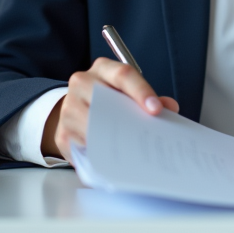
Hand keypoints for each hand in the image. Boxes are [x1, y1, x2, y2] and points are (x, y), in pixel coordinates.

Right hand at [42, 57, 178, 162]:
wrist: (75, 109)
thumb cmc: (108, 100)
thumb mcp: (127, 91)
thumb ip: (149, 98)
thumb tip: (170, 108)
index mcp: (103, 70)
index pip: (123, 74)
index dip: (141, 91)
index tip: (156, 109)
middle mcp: (82, 84)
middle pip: (104, 99)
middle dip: (128, 118)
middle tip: (147, 134)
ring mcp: (69, 109)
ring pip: (93, 126)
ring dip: (114, 140)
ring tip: (136, 150)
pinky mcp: (63, 134)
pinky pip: (84, 148)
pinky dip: (101, 157)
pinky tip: (118, 162)